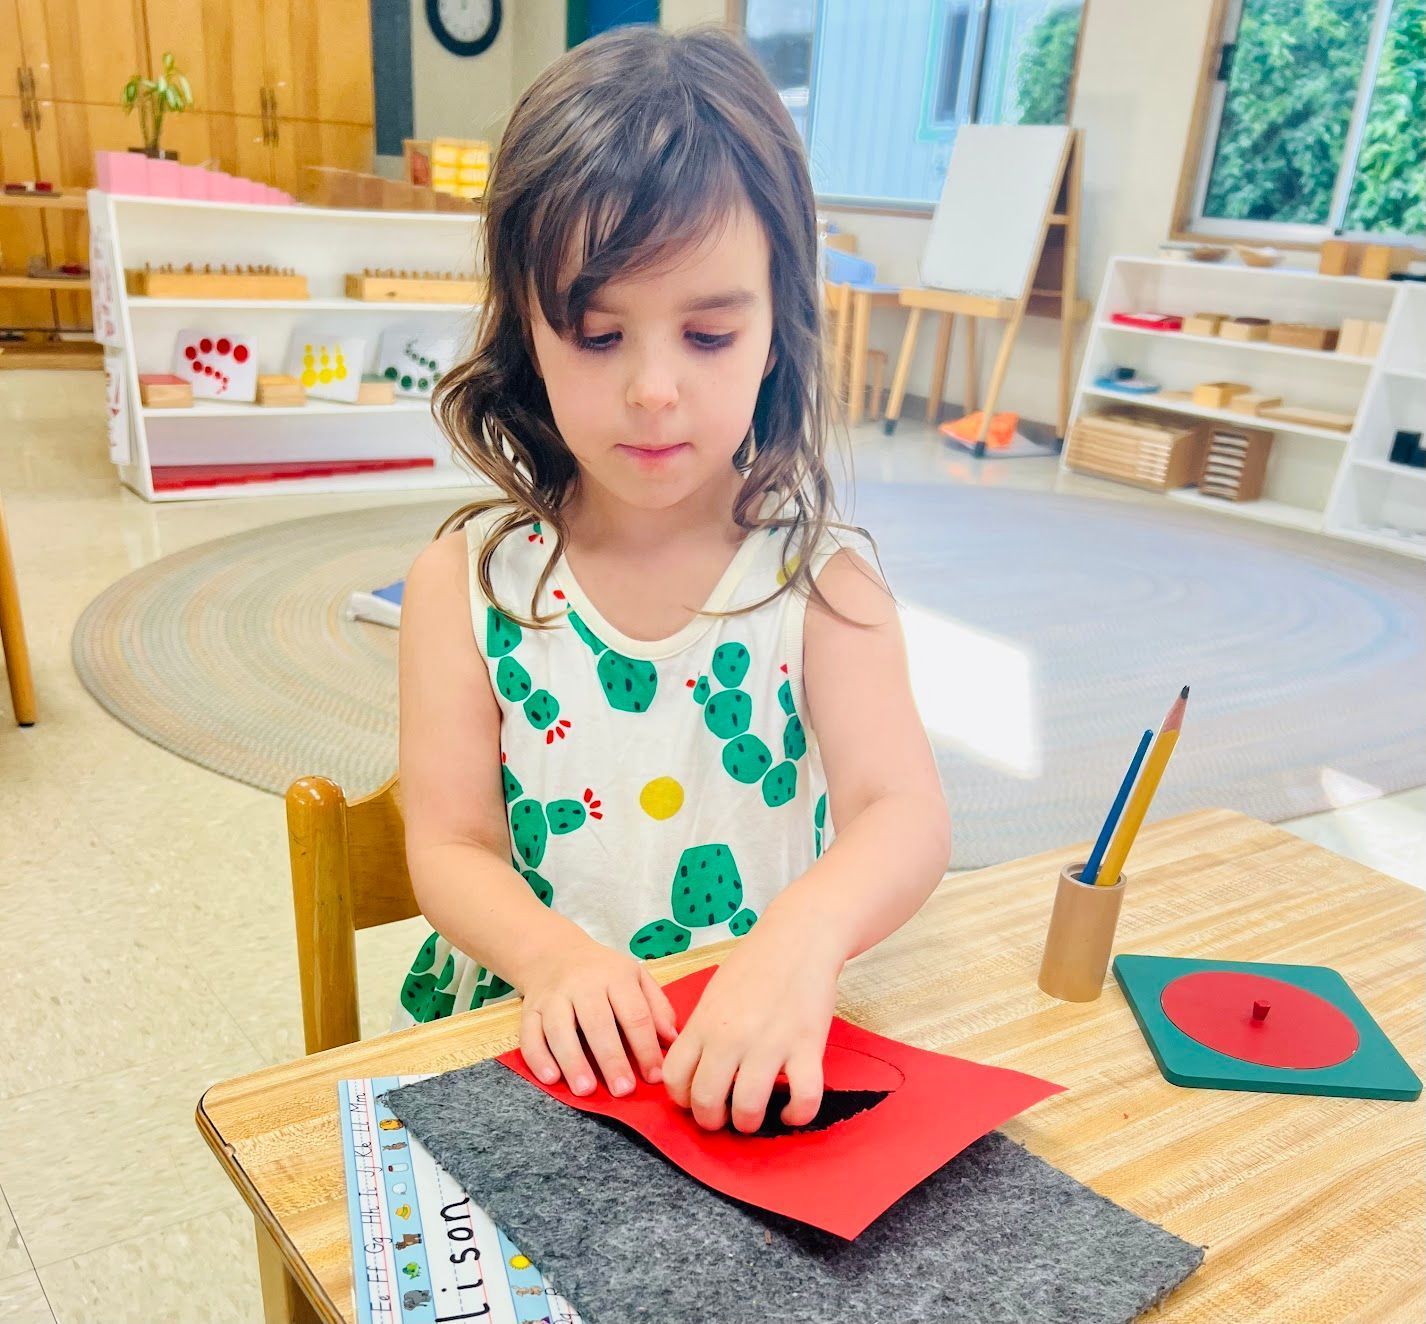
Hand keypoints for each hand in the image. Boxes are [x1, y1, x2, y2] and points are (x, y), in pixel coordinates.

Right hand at [518, 934, 679, 1097]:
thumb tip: (672, 1040)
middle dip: (611, 1059)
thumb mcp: (636, 977)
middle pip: (598, 1023)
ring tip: (586, 1090)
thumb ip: (657, 1006)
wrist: (554, 952)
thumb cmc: (603, 972)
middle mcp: (583, 984)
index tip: (655, 1076)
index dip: (646, 1047)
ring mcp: (553, 997)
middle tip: (623, 1090)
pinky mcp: (529, 1009)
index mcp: (616, 976)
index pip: (634, 1014)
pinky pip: (530, 1034)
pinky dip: (538, 1058)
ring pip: (560, 1030)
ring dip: (573, 1062)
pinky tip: (551, 1078)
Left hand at [662, 918, 841, 1132]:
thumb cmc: (754, 965)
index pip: (675, 1079)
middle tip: (724, 1116)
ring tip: (754, 1117)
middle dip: (712, 1121)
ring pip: (749, 1109)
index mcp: (704, 1023)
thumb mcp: (713, 994)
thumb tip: (692, 1068)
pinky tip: (791, 1112)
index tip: (696, 1099)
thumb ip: (701, 1031)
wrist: (798, 938)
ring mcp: (770, 1044)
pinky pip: (803, 1100)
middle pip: (706, 1102)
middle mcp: (731, 1037)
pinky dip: (796, 1117)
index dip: (683, 1100)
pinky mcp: (807, 1048)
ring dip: (749, 1124)